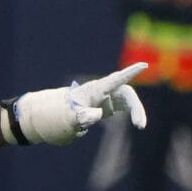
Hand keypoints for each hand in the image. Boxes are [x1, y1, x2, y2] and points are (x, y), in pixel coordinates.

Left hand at [1, 62, 147, 145]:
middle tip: (140, 125)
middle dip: (137, 106)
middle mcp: (101, 92)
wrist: (47, 118)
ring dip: (136, 111)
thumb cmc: (57, 117)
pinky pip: (123, 107)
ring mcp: (104, 99)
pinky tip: (137, 123)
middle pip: (126, 93)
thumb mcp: (69, 120)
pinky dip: (132, 113)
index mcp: (94, 91)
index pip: (115, 80)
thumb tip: (98, 115)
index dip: (130, 73)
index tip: (144, 65)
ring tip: (140, 125)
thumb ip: (82, 117)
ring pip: (127, 101)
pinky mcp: (104, 107)